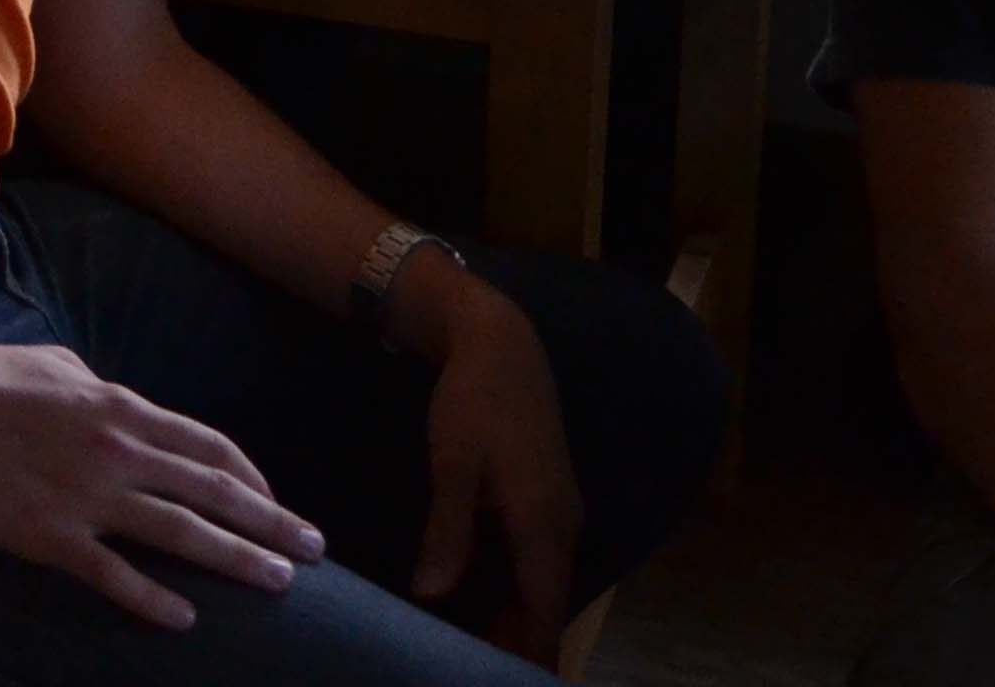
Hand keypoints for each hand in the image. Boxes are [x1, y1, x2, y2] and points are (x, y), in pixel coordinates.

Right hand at [0, 331, 323, 632]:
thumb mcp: (56, 364)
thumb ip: (97, 386)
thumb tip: (118, 400)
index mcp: (121, 407)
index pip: (207, 446)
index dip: (251, 477)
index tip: (275, 503)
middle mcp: (117, 451)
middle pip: (212, 491)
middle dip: (271, 523)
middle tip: (314, 550)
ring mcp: (86, 496)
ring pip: (181, 534)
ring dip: (236, 560)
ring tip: (277, 582)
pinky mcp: (49, 535)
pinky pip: (114, 575)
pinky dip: (154, 600)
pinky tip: (184, 619)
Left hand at [401, 272, 581, 662]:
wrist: (500, 342)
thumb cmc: (473, 401)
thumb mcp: (453, 465)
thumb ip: (447, 532)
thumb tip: (432, 595)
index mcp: (543, 523)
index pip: (543, 611)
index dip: (526, 652)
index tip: (502, 680)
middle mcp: (563, 524)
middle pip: (546, 604)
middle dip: (519, 642)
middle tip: (474, 669)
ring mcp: (560, 511)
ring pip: (544, 584)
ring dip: (518, 617)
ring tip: (479, 648)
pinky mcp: (549, 498)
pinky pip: (538, 561)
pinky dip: (518, 589)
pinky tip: (486, 602)